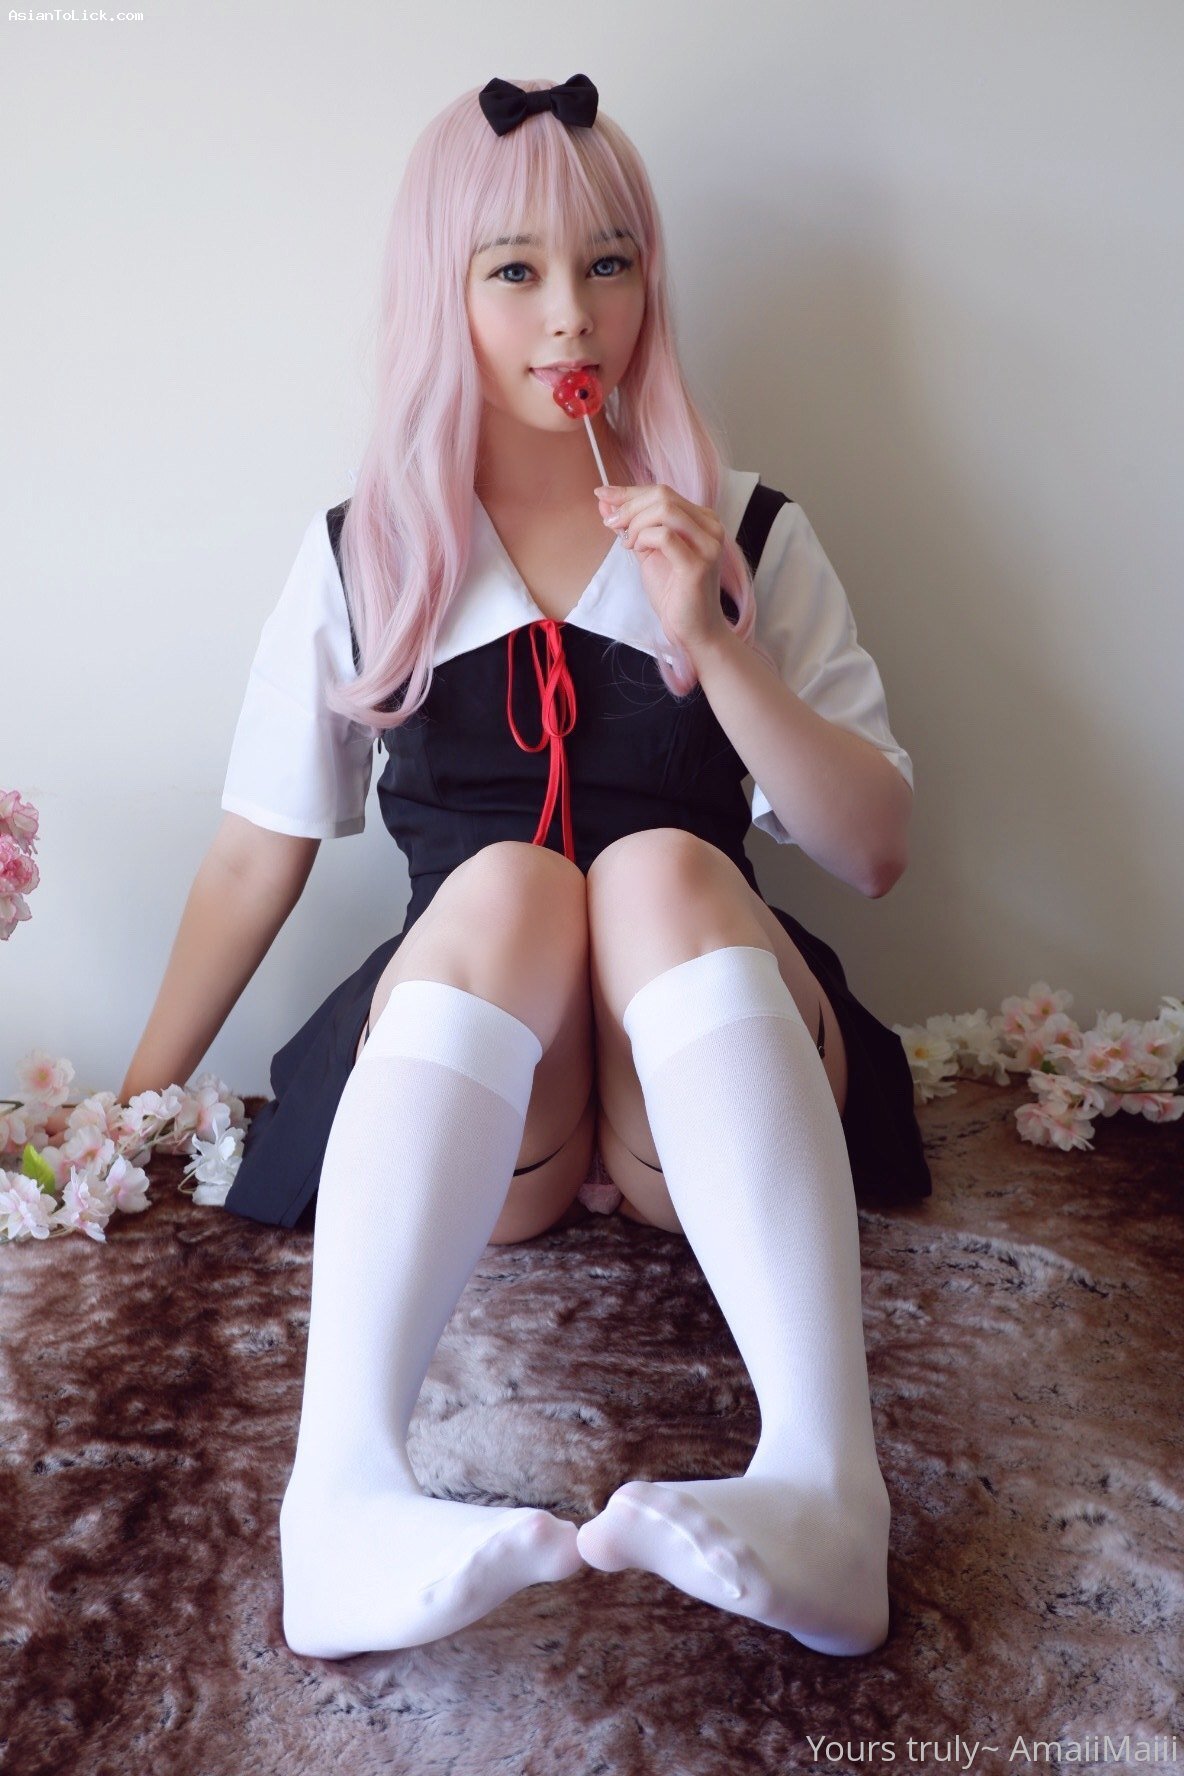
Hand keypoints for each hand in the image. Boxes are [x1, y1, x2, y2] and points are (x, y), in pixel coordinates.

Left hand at [596, 482, 729, 654]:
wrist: (692, 629)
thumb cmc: (674, 593)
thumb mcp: (647, 551)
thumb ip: (630, 525)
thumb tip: (605, 501)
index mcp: (701, 519)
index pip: (663, 492)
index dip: (629, 492)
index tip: (603, 494)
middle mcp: (710, 526)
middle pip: (663, 495)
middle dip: (629, 507)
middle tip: (612, 525)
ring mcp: (707, 544)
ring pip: (664, 509)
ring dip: (636, 523)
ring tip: (628, 543)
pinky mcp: (698, 563)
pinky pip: (664, 535)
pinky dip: (644, 538)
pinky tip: (638, 551)